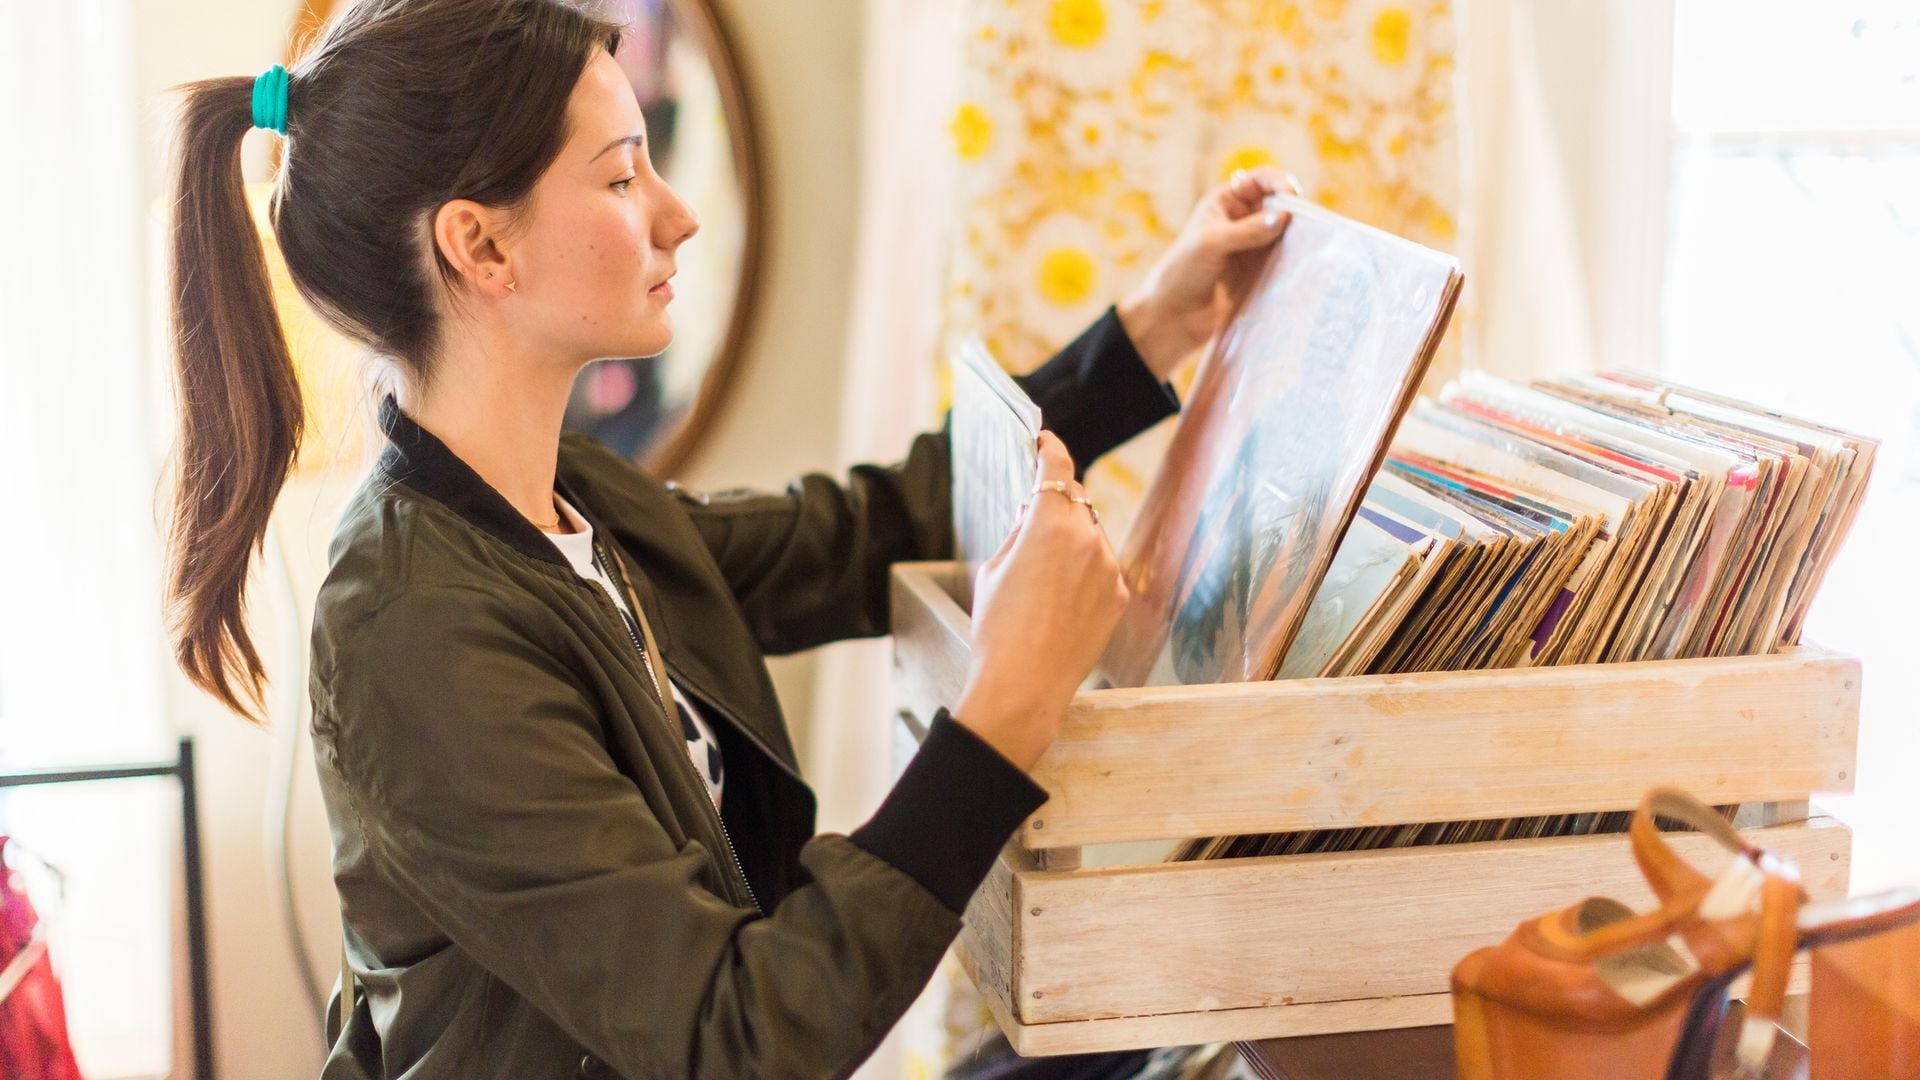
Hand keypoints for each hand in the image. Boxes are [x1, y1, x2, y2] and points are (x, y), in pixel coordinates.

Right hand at [954, 433, 1128, 770]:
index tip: (1045, 440)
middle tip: (1035, 518)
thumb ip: (1019, 531)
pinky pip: (1102, 566)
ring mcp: (1108, 567)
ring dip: (1072, 539)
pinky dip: (1085, 570)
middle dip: (1057, 500)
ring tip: (1043, 579)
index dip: (1050, 447)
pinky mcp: (1119, 594)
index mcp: (1049, 523)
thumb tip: (1033, 512)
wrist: (1024, 686)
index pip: (1056, 467)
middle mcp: (1087, 537)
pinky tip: (1061, 602)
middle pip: (1076, 499)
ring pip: (1091, 534)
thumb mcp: (993, 568)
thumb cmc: (997, 628)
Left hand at [1117, 165, 1300, 379]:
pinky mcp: (1260, 270)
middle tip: (1308, 225)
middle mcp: (1242, 220)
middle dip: (1294, 211)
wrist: (1173, 315)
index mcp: (1226, 202)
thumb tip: (1284, 216)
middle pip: (1279, 205)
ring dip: (1298, 237)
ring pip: (1285, 233)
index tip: (1293, 194)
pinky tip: (1304, 263)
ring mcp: (1253, 246)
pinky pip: (1284, 258)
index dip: (1280, 181)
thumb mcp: (1212, 244)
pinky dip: (1295, 258)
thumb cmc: (1183, 271)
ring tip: (1309, 245)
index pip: (1260, 181)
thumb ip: (1248, 231)